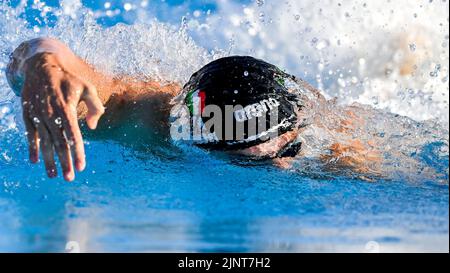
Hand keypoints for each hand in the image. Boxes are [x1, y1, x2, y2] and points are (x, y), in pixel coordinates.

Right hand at [21, 52, 103, 180]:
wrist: (41, 65)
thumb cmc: (68, 79)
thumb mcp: (87, 87)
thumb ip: (95, 106)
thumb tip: (93, 127)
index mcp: (66, 108)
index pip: (73, 135)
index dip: (78, 152)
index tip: (82, 167)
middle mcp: (50, 113)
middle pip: (58, 143)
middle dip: (64, 162)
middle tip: (70, 178)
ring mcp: (37, 114)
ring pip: (44, 142)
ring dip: (48, 160)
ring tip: (54, 175)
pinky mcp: (28, 114)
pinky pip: (30, 134)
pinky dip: (32, 147)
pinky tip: (34, 161)